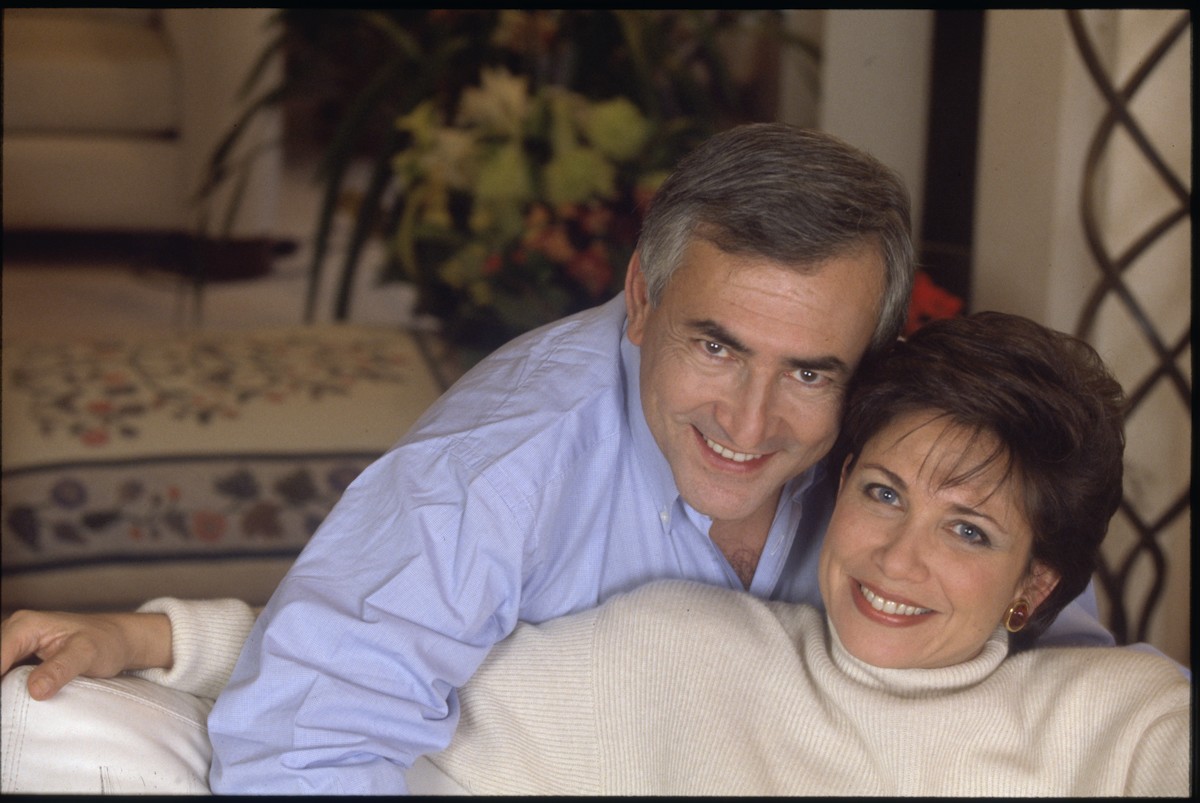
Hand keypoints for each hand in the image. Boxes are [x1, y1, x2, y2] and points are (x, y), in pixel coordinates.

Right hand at [0, 609, 171, 699]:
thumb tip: (35, 690)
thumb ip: (61, 669)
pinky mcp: (19, 661)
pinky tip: (12, 707)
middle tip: (8, 715)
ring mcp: (15, 648)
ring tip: (11, 714)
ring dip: (3, 692)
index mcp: (25, 626)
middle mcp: (14, 633)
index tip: (3, 706)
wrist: (118, 641)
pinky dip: (6, 692)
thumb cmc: (106, 642)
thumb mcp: (88, 654)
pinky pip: (4, 677)